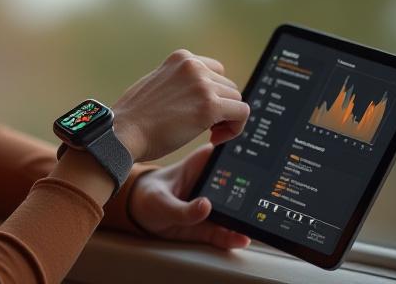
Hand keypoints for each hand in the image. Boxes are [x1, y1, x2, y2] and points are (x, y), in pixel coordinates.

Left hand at [126, 143, 251, 249]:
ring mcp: (212, 205)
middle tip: (257, 207)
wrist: (138, 213)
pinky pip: (224, 231)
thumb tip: (206, 206)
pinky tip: (242, 239)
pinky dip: (234, 236)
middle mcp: (211, 184)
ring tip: (253, 227)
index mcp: (200, 164)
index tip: (257, 173)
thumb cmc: (148, 196)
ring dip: (245, 219)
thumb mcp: (160, 201)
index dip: (246, 160)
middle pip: (238, 186)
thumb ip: (182, 208)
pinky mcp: (209, 224)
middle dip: (251, 196)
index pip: (227, 157)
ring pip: (235, 211)